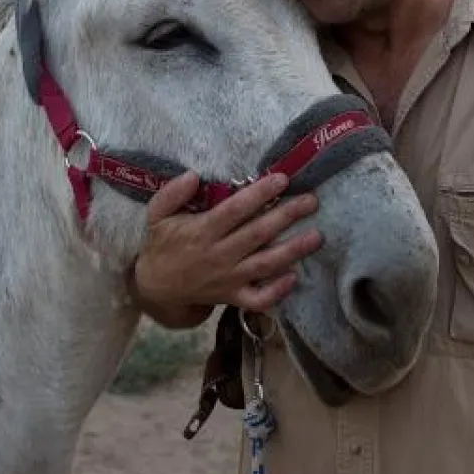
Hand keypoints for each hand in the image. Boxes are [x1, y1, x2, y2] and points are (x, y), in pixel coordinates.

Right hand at [129, 170, 322, 325]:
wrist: (157, 288)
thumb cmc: (162, 245)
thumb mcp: (157, 215)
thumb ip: (171, 194)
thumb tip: (192, 175)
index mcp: (202, 232)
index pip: (235, 210)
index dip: (259, 194)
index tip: (282, 179)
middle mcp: (219, 255)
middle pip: (258, 234)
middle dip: (287, 216)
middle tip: (311, 201)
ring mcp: (228, 278)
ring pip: (265, 265)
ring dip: (293, 251)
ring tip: (316, 236)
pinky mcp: (232, 297)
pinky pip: (258, 298)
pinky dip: (278, 291)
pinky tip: (294, 276)